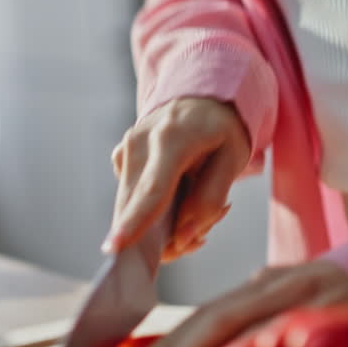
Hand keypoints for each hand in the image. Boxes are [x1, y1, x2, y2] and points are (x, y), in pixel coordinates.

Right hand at [107, 97, 249, 260]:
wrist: (199, 98)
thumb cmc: (221, 130)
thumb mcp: (233, 160)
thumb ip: (210, 201)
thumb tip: (182, 238)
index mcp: (172, 138)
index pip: (153, 189)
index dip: (135, 222)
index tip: (115, 248)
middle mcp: (139, 142)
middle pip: (137, 207)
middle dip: (163, 238)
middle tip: (197, 238)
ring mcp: (124, 149)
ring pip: (132, 209)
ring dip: (162, 225)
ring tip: (192, 210)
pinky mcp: (119, 158)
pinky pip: (132, 201)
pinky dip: (153, 212)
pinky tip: (176, 197)